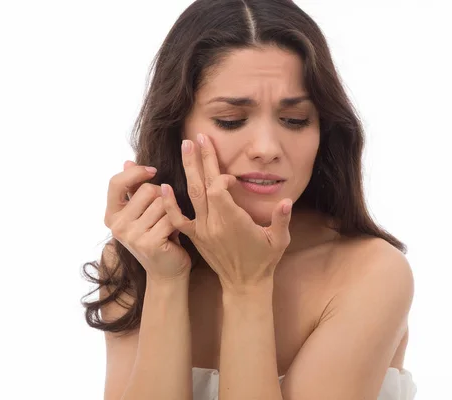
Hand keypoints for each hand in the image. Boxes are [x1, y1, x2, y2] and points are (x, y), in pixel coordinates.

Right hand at [104, 161, 190, 281]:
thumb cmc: (157, 236)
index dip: (135, 173)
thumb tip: (128, 162)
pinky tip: (176, 234)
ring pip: (162, 202)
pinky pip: (172, 217)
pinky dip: (178, 223)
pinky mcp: (149, 242)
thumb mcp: (143, 212)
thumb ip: (134, 189)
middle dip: (163, 197)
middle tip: (163, 215)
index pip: (115, 182)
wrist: (167, 271)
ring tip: (168, 226)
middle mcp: (117, 226)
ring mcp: (131, 235)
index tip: (153, 171)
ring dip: (172, 212)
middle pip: (147, 189)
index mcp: (112, 215)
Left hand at [160, 134, 292, 291]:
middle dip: (201, 159)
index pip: (219, 189)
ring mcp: (202, 230)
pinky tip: (164, 186)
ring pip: (191, 195)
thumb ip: (282, 219)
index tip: (230, 176)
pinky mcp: (195, 236)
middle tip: (197, 137)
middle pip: (203, 185)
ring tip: (185, 147)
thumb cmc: (264, 260)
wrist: (244, 284)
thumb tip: (288, 201)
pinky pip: (178, 218)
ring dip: (188, 170)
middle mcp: (214, 223)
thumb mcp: (279, 240)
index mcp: (233, 222)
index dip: (222, 177)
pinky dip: (169, 203)